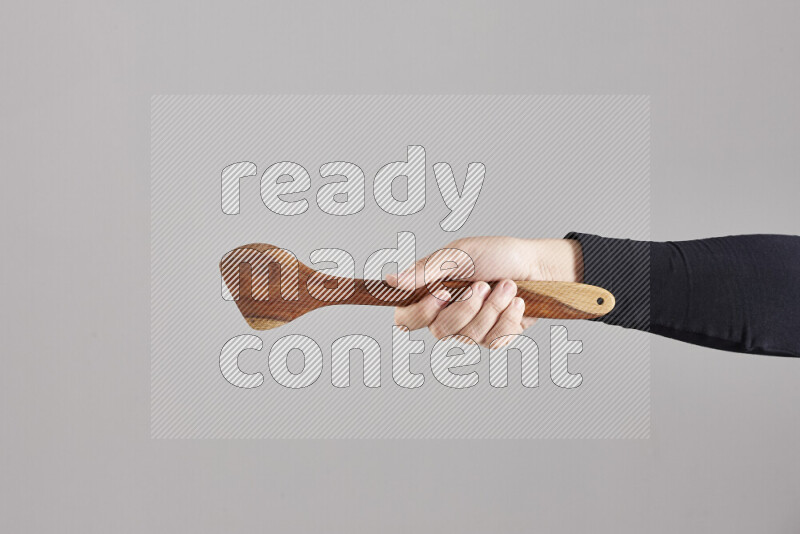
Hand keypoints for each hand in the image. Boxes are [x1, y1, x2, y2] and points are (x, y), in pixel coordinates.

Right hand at [387, 237, 583, 346]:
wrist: (538, 265)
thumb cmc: (497, 254)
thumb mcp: (459, 254)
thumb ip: (425, 270)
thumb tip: (391, 282)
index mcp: (432, 294)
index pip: (406, 318)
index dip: (420, 313)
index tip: (442, 293)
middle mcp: (447, 316)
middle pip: (440, 332)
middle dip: (467, 307)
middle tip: (483, 284)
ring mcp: (471, 330)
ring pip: (470, 337)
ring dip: (493, 308)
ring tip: (507, 286)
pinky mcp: (495, 338)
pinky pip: (495, 341)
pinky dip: (509, 318)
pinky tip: (517, 302)